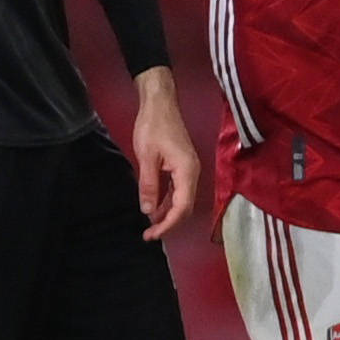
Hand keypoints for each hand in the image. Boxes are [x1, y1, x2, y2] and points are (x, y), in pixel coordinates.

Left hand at [130, 66, 201, 239]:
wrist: (160, 104)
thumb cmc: (153, 127)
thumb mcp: (146, 156)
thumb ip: (149, 185)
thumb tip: (148, 212)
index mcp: (187, 171)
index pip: (182, 206)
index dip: (168, 224)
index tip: (151, 235)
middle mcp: (193, 173)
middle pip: (186, 207)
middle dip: (169, 223)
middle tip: (149, 235)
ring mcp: (189, 170)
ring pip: (182, 200)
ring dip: (168, 214)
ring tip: (150, 225)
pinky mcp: (182, 167)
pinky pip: (178, 190)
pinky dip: (168, 202)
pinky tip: (155, 208)